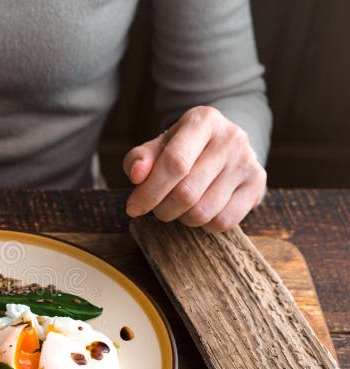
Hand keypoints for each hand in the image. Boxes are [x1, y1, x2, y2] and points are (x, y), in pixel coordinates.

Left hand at [122, 106, 265, 232]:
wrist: (223, 144)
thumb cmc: (182, 147)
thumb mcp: (158, 146)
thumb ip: (140, 158)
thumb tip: (136, 175)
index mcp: (202, 120)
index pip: (174, 163)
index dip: (149, 192)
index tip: (133, 208)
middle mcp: (230, 137)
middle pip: (186, 193)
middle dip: (162, 209)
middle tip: (157, 207)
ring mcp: (247, 161)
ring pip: (203, 211)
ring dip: (182, 218)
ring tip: (178, 207)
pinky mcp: (258, 182)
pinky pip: (224, 221)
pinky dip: (204, 225)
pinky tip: (200, 211)